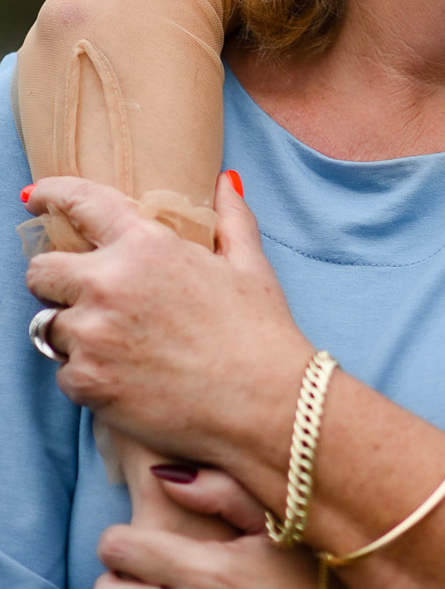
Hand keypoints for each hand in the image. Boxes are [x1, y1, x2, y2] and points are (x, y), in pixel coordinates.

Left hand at [23, 173, 310, 464]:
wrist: (264, 405)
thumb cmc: (260, 333)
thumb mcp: (249, 265)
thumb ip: (230, 218)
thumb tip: (226, 183)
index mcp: (147, 245)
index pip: (78, 203)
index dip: (51, 195)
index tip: (36, 199)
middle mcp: (110, 284)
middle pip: (41, 271)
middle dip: (57, 280)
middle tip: (88, 296)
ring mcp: (94, 336)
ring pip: (49, 326)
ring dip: (75, 333)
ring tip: (120, 345)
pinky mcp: (88, 383)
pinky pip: (64, 373)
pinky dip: (87, 376)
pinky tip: (126, 378)